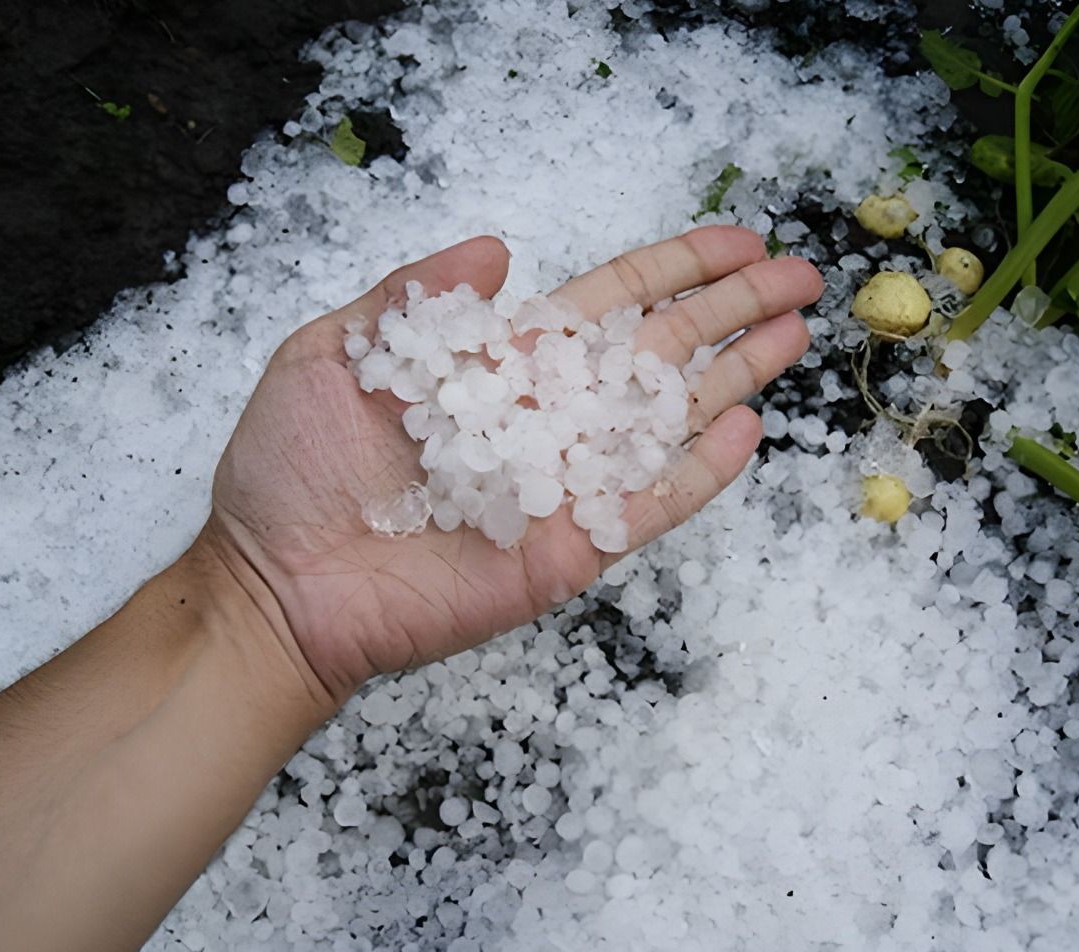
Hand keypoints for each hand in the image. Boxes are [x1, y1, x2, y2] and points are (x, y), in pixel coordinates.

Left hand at [202, 227, 821, 705]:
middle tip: (804, 275)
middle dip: (732, 311)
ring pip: (669, 420)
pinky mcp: (569, 548)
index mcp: (502, 364)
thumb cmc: (292, 470)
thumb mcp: (333, 353)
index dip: (676, 269)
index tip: (738, 241)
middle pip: (662, 352)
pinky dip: (699, 472)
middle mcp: (547, 417)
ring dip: (736, 376)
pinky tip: (747, 429)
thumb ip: (416, 296)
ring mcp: (565, 485)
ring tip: (797, 334)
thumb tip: (498, 244)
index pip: (611, 304)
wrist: (275, 582)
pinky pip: (648, 505)